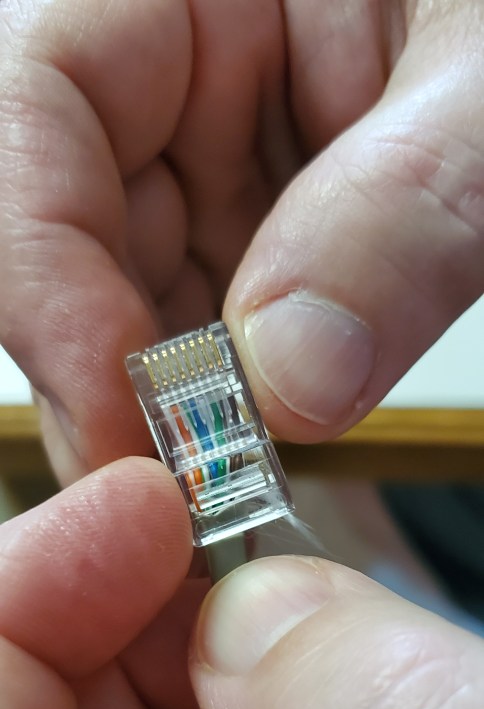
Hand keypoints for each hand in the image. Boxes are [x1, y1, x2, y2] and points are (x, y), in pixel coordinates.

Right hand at [1, 0, 482, 478]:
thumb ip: (404, 209)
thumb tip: (294, 377)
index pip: (34, 111)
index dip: (48, 281)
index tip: (123, 419)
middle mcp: (177, 59)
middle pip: (70, 230)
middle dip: (121, 375)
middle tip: (184, 499)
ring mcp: (216, 146)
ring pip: (137, 292)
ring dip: (180, 404)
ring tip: (236, 486)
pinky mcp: (266, 217)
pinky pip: (215, 318)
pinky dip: (234, 397)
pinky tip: (266, 445)